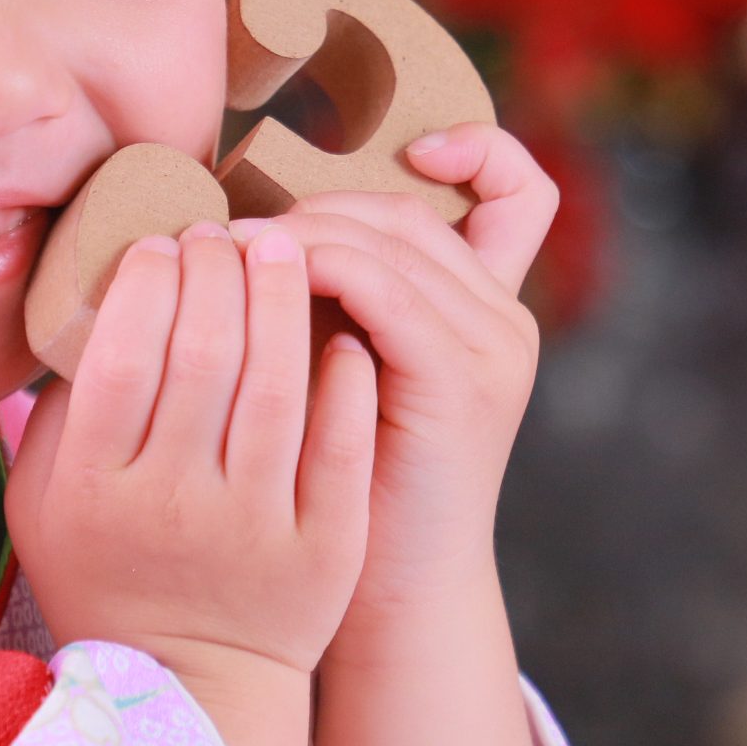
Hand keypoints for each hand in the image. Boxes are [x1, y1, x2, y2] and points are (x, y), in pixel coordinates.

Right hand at [4, 221, 375, 745]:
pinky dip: (344, 379)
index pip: (124, 352)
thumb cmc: (109, 575)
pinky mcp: (323, 548)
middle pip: (202, 352)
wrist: (192, 689)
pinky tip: (340, 332)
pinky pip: (340, 443)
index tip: (164, 243)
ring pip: (276, 385)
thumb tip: (96, 301)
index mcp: (97, 489)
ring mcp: (253, 528)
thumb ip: (59, 412)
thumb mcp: (43, 507)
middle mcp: (173, 505)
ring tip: (284, 249)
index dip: (148, 279)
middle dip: (217, 270)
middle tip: (225, 233)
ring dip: (282, 300)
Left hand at [227, 122, 555, 638]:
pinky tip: (260, 283)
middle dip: (317, 201)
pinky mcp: (460, 379)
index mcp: (487, 310)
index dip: (473, 147)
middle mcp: (503, 318)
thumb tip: (245, 219)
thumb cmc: (345, 492)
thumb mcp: (347, 376)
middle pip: (411, 207)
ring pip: (392, 235)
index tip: (391, 155)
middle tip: (234, 221)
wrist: (388, 599)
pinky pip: (383, 287)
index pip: (518, 188)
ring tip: (228, 246)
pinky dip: (317, 268)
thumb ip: (336, 303)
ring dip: (299, 229)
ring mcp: (492, 346)